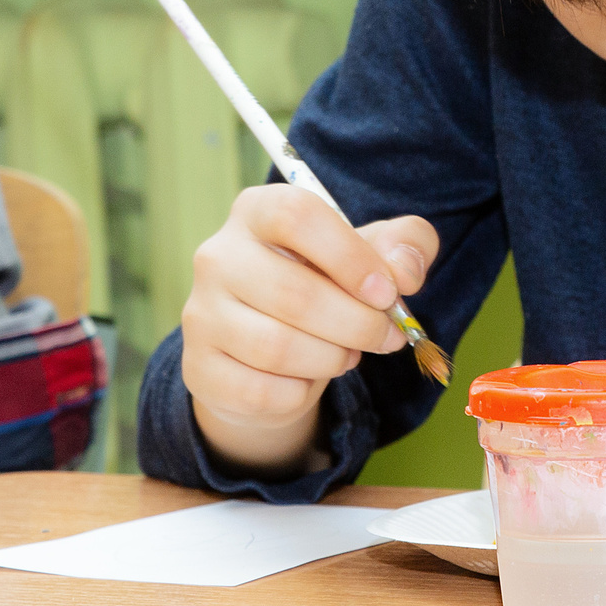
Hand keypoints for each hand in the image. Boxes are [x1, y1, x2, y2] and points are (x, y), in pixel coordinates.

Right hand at [182, 184, 435, 476]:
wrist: (266, 349)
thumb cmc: (325, 285)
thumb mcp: (370, 253)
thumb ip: (404, 246)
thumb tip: (405, 271)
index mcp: (258, 211)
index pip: (297, 216)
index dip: (350, 256)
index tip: (387, 292)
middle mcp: (218, 256)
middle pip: (294, 293)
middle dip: (358, 324)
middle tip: (387, 336)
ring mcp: (201, 314)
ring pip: (278, 348)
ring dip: (332, 359)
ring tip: (348, 353)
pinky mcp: (200, 367)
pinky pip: (260, 392)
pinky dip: (300, 393)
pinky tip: (308, 378)